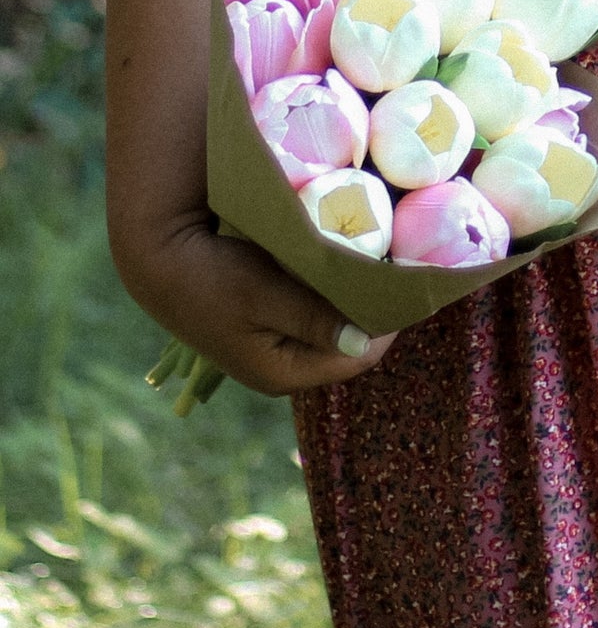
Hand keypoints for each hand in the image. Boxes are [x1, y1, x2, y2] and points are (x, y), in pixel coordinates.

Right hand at [119, 211, 396, 394]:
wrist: (159, 253)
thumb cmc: (211, 277)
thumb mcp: (264, 297)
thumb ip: (314, 320)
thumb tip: (363, 344)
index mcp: (283, 373)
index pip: (357, 358)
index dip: (386, 321)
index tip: (408, 280)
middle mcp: (282, 364)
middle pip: (347, 340)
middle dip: (371, 306)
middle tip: (395, 263)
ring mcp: (274, 340)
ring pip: (333, 320)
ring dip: (352, 293)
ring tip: (374, 257)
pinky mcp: (267, 316)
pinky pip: (314, 304)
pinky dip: (330, 284)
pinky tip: (342, 256)